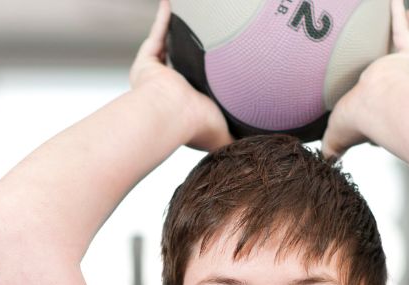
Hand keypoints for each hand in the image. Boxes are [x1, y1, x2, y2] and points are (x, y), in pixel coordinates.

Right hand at [129, 0, 231, 151]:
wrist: (171, 114)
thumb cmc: (195, 126)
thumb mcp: (225, 134)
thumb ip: (240, 139)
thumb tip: (261, 146)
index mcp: (187, 104)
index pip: (199, 85)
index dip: (208, 75)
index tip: (220, 64)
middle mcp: (170, 89)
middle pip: (183, 63)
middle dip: (191, 51)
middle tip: (205, 37)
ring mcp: (156, 74)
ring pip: (167, 47)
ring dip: (175, 32)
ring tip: (189, 17)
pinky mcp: (147, 62)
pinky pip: (156, 33)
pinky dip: (162, 18)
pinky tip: (171, 3)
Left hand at [322, 0, 408, 158]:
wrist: (379, 108)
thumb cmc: (359, 124)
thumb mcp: (338, 136)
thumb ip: (332, 148)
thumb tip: (324, 162)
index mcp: (381, 106)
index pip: (378, 99)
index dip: (373, 99)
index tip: (369, 96)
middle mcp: (398, 88)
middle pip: (394, 64)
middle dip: (396, 52)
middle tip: (399, 40)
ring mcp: (406, 71)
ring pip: (402, 42)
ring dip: (402, 27)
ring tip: (404, 13)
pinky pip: (401, 28)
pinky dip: (396, 12)